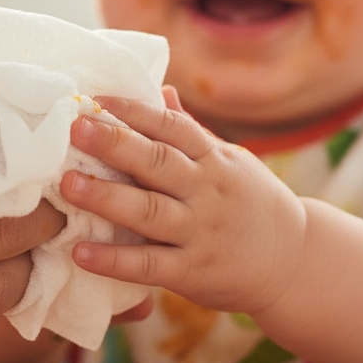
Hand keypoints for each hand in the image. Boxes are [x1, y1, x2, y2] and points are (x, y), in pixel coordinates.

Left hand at [59, 94, 305, 315]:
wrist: (296, 261)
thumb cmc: (252, 204)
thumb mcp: (231, 162)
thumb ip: (192, 132)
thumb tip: (161, 90)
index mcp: (215, 160)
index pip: (172, 127)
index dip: (134, 111)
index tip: (96, 99)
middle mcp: (207, 192)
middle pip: (157, 162)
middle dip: (114, 143)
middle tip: (74, 128)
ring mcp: (200, 232)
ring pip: (149, 211)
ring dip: (105, 197)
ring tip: (66, 186)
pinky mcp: (193, 272)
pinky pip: (149, 266)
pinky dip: (114, 260)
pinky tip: (81, 252)